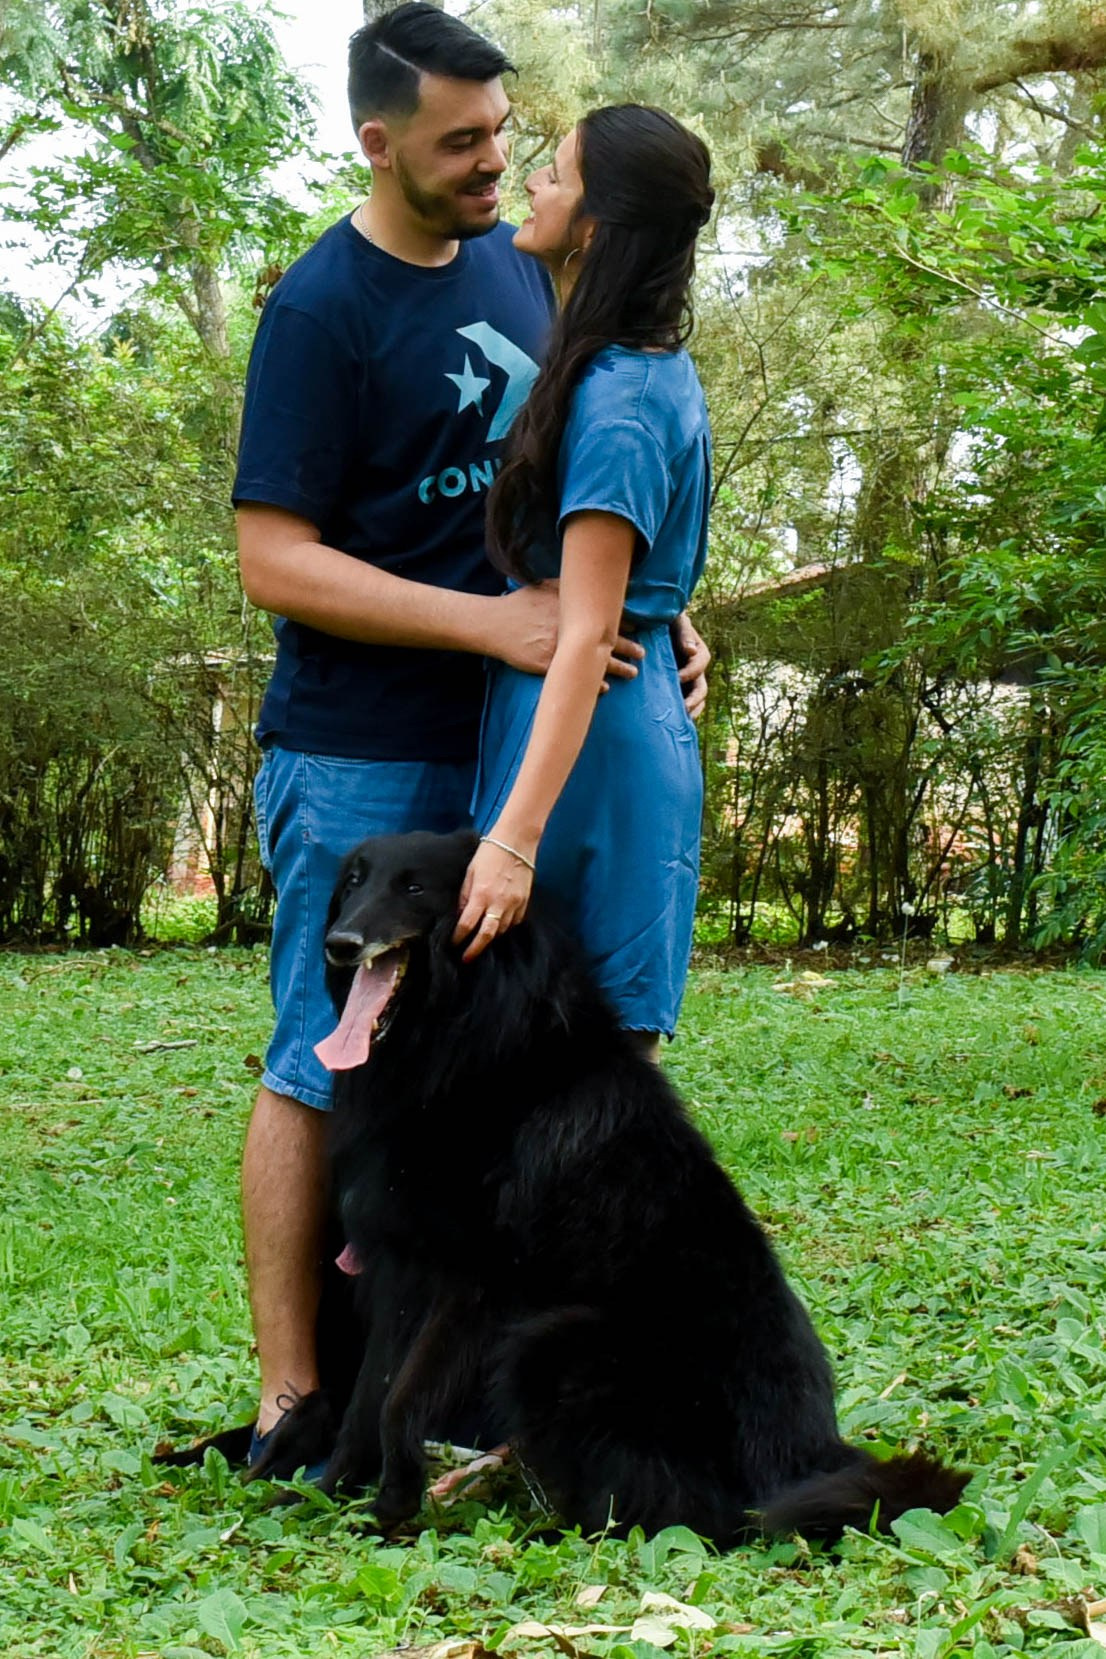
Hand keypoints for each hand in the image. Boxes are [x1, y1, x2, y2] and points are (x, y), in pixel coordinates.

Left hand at [453, 838, 534, 961]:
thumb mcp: (470, 872)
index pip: (467, 924)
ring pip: (502, 930)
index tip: (453, 944)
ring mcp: (514, 903)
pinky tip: (499, 925)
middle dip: (475, 949)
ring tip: (482, 940)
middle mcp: (499, 903)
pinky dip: (506, 926)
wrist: (517, 841)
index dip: (459, 937)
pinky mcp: (525, 901)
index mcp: (481, 894)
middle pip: (487, 935)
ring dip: (491, 936)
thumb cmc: (489, 852)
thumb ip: (465, 895)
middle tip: (467, 957)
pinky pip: (515, 921)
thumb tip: (461, 914)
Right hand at [492, 581, 642, 683]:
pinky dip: (592, 683)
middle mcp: (570, 628)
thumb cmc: (520, 604)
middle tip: (643, 653)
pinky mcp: (548, 665)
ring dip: (618, 668)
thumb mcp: (544, 587)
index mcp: (572, 609)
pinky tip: (604, 688)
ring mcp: (560, 648)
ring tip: (633, 673)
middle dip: (629, 647)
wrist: (495, 624)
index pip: (606, 615)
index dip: (625, 623)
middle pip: (607, 639)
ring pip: (597, 661)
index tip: (639, 628)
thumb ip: (567, 585)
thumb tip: (586, 577)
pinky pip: (575, 676)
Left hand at [671, 613, 709, 720]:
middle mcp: (694, 668)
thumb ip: (683, 632)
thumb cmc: (663, 619)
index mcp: (697, 650)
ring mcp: (686, 681)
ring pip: (696, 700)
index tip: (678, 677)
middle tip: (684, 707)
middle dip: (694, 699)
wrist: (649, 627)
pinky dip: (682, 715)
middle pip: (702, 687)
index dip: (692, 671)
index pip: (701, 662)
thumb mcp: (675, 620)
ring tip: (681, 720)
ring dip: (691, 711)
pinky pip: (684, 706)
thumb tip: (690, 651)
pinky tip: (674, 724)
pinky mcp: (675, 689)